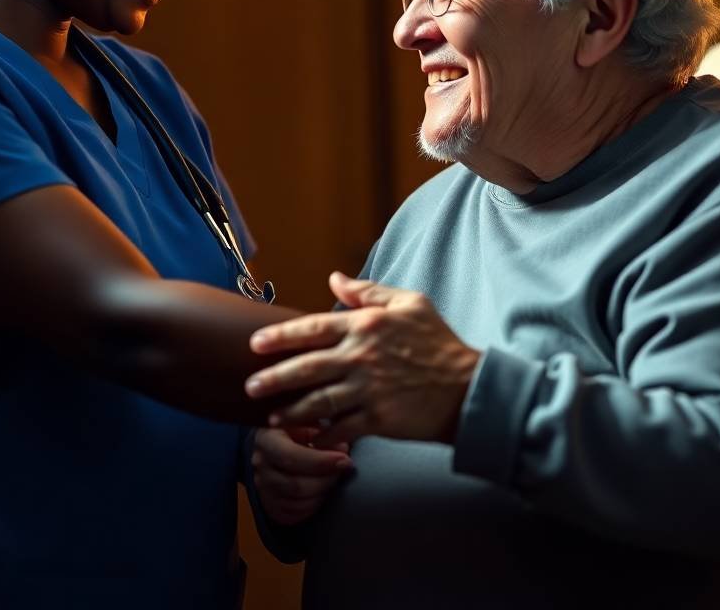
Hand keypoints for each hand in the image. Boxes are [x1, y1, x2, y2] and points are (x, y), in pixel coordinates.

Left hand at [245, 272, 480, 445]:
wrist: (469, 388)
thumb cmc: (439, 343)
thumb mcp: (409, 303)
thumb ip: (367, 292)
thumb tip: (334, 280)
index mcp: (366, 326)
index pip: (313, 328)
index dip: (281, 336)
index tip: (255, 343)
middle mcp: (362, 357)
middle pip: (306, 368)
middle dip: (274, 377)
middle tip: (249, 385)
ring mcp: (369, 390)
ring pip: (317, 402)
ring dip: (291, 410)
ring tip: (271, 415)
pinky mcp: (378, 420)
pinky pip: (340, 429)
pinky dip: (321, 435)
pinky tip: (307, 439)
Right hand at [252, 426, 352, 525]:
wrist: (273, 444)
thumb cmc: (294, 430)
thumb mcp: (305, 421)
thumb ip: (323, 432)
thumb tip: (342, 448)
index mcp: (265, 438)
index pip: (291, 456)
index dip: (321, 461)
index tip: (345, 459)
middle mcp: (259, 465)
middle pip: (295, 485)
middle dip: (325, 480)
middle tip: (343, 469)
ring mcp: (262, 488)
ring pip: (297, 503)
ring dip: (321, 493)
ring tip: (333, 478)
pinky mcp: (269, 505)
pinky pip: (294, 515)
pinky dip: (313, 506)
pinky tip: (322, 491)